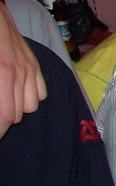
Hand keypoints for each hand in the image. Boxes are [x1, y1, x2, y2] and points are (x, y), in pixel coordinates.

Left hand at [0, 3, 46, 136]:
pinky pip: (41, 93)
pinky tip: (15, 91)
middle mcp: (19, 75)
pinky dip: (29, 97)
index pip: (4, 119)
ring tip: (3, 103)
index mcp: (2, 75)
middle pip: (16, 116)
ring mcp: (30, 69)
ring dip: (15, 109)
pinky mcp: (35, 64)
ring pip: (30, 107)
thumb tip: (0, 111)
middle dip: (3, 121)